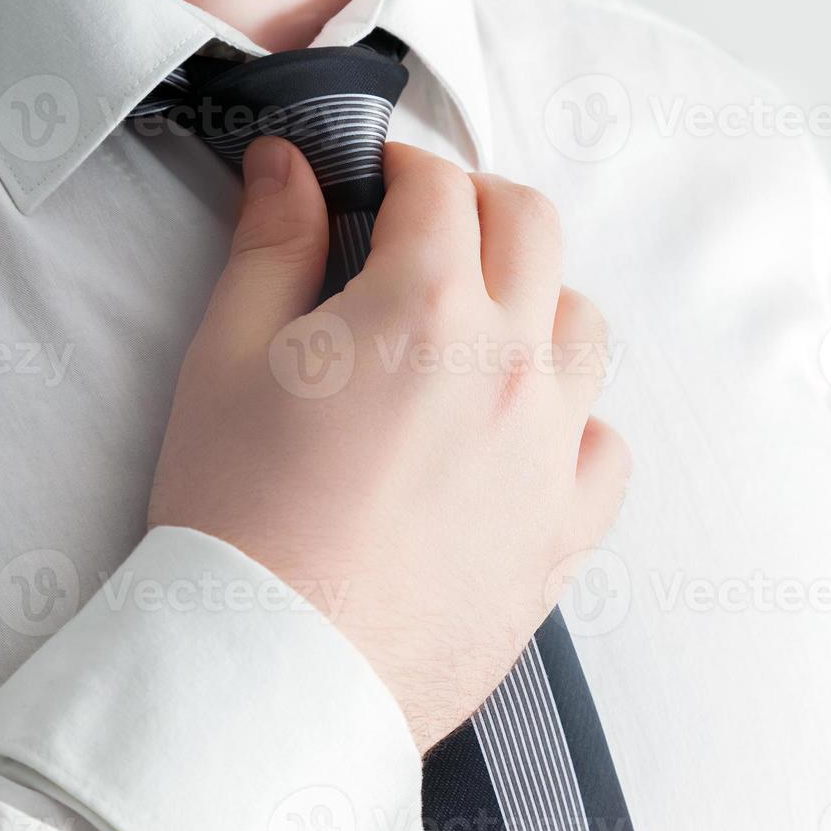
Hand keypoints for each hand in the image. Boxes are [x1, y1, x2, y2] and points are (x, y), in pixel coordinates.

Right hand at [149, 137, 629, 752]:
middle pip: (530, 227)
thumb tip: (288, 166)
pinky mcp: (562, 528)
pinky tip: (520, 429)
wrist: (272, 666)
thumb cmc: (237, 512)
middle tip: (428, 224)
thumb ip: (271, 242)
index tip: (379, 175)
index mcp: (425, 310)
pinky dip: (570, 414)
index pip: (439, 187)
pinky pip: (603, 443)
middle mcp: (508, 367)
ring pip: (580, 324)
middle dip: (477, 203)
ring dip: (534, 296)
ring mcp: (549, 450)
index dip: (401, 164)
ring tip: (476, 323)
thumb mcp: (227, 355)